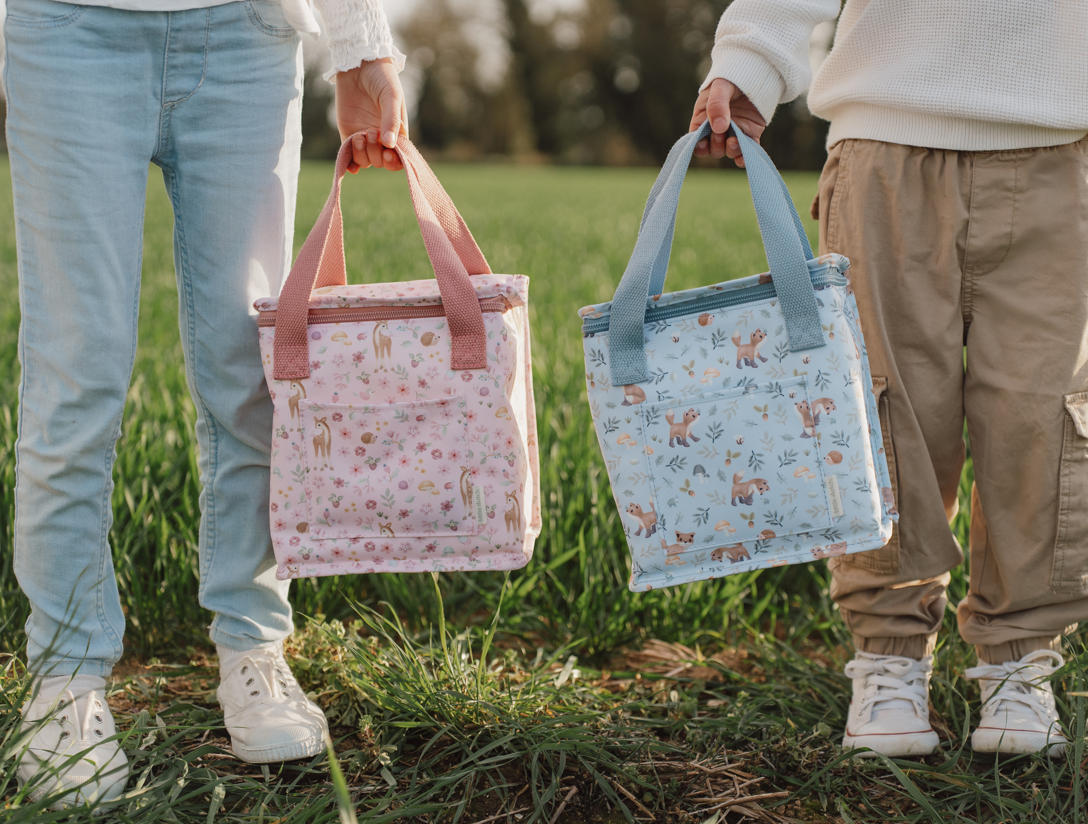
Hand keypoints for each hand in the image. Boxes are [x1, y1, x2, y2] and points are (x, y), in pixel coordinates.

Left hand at [335, 58, 408, 172]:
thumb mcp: (391, 96)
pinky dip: (349, 163)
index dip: (394, 162)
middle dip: (376, 153)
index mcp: (397, 131)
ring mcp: (365, 136)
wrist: (359, 63)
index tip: (388, 153)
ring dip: (362, 154)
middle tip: (371, 132)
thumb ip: (391, 120)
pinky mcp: (348, 133)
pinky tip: (349, 164)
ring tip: (359, 136)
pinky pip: (349, 155)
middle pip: (380, 161)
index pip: (399, 157)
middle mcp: (382, 138)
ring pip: (366, 160)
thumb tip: (390, 146)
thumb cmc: (382, 78)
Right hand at [690, 79, 766, 167]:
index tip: (703, 143)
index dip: (699, 146)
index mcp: (704, 119)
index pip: (697, 140)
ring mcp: (735, 132)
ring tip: (734, 141)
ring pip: (730, 151)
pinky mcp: (750, 134)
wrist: (755, 71)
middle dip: (716, 145)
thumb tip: (719, 128)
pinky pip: (747, 150)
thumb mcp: (720, 87)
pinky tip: (744, 158)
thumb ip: (716, 105)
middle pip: (713, 148)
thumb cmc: (731, 78)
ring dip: (731, 150)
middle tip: (721, 133)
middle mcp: (718, 129)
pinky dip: (745, 157)